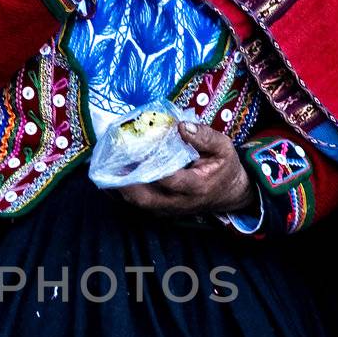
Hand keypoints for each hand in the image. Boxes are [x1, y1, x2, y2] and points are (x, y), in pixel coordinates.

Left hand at [117, 120, 255, 217]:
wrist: (230, 194)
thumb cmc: (225, 168)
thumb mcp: (224, 148)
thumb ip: (204, 136)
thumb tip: (180, 125)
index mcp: (196, 187)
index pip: (170, 180)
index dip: (152, 167)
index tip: (137, 149)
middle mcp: (180, 202)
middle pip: (146, 199)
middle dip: (125, 183)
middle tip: (110, 163)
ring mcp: (169, 209)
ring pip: (139, 203)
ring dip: (121, 187)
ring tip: (107, 166)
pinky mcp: (162, 210)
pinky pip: (139, 204)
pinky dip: (125, 190)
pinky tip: (115, 174)